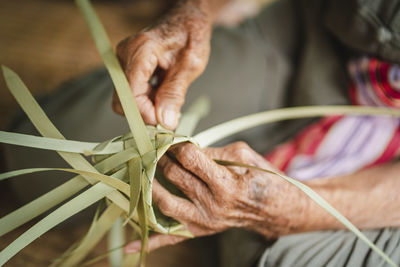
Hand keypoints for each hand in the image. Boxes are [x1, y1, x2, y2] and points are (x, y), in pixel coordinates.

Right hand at [113, 3, 211, 128]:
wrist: (187, 19)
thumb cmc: (191, 35)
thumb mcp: (190, 66)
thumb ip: (175, 94)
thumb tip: (164, 122)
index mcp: (141, 51)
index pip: (131, 95)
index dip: (146, 114)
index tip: (166, 122)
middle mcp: (125, 55)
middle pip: (123, 100)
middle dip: (146, 113)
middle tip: (170, 114)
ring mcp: (123, 61)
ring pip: (126, 99)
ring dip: (148, 107)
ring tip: (170, 100)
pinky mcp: (127, 67)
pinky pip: (131, 93)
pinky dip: (147, 99)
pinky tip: (163, 93)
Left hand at [125, 142, 310, 252]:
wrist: (276, 210)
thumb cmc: (263, 179)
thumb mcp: (244, 156)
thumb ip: (213, 151)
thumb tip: (185, 149)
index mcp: (226, 183)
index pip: (189, 158)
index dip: (177, 144)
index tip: (172, 138)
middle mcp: (212, 205)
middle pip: (173, 176)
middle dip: (161, 157)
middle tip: (153, 147)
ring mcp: (203, 221)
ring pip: (164, 202)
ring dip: (149, 184)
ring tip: (143, 169)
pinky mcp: (199, 231)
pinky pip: (172, 238)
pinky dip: (151, 242)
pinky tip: (129, 245)